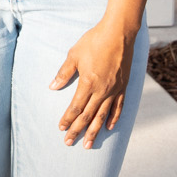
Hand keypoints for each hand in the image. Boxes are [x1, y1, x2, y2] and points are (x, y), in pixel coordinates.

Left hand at [51, 20, 135, 147]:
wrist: (119, 33)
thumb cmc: (94, 41)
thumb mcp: (74, 54)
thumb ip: (64, 73)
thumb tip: (52, 86)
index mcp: (88, 83)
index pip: (75, 107)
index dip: (67, 119)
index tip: (61, 128)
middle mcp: (102, 90)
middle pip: (87, 116)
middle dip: (77, 130)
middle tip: (69, 142)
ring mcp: (114, 90)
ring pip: (102, 116)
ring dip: (94, 131)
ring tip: (89, 144)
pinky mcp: (123, 86)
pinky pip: (118, 107)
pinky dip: (113, 118)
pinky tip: (108, 127)